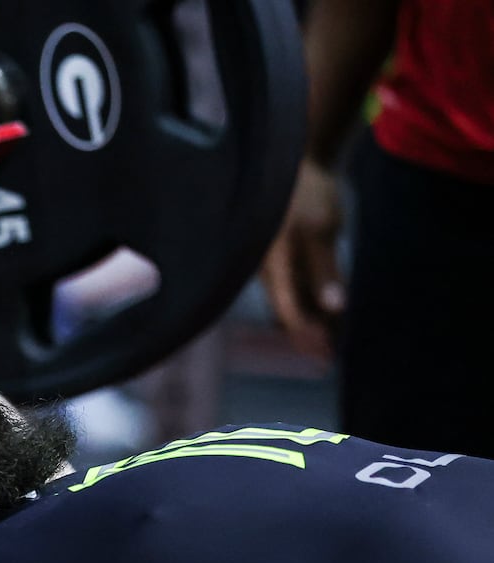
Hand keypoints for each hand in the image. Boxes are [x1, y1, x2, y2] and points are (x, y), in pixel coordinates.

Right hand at [259, 158, 346, 363]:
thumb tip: (334, 307)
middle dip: (305, 337)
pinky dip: (307, 306)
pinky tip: (324, 315)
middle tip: (326, 361)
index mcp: (273, 264)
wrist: (298, 162)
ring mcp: (272, 265)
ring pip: (288, 304)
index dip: (306, 334)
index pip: (288, 310)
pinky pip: (292, 290)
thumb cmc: (308, 193)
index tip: (325, 354)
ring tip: (330, 344)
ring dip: (307, 324)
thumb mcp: (321, 229)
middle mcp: (267, 270)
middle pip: (284, 313)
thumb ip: (325, 269)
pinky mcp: (282, 259)